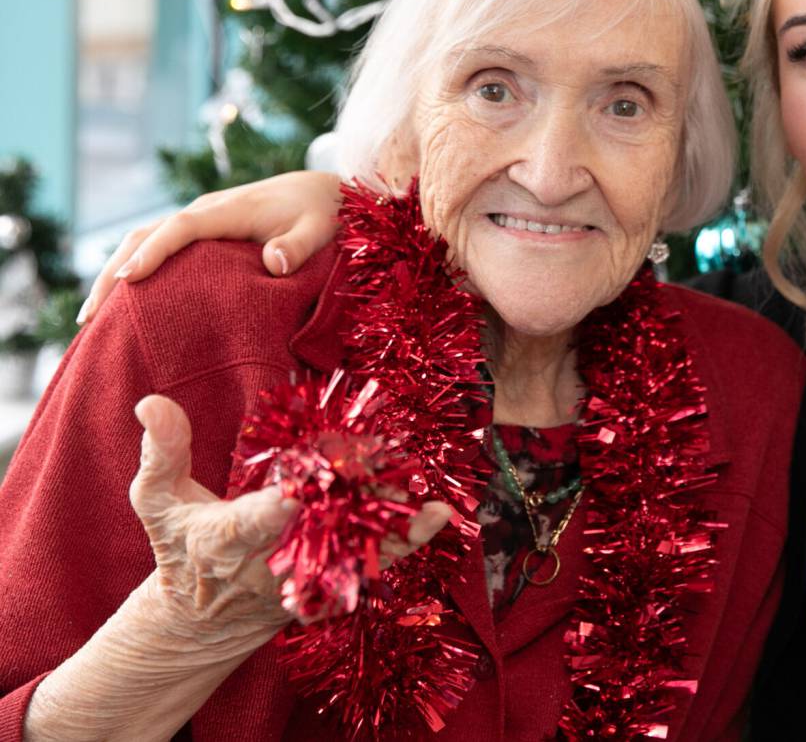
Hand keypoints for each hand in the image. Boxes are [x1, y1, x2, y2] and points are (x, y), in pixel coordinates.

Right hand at [78, 171, 344, 323]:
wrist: (321, 191)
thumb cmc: (321, 214)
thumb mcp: (318, 229)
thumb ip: (299, 246)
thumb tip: (275, 263)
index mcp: (228, 211)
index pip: (180, 229)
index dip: (154, 252)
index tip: (129, 280)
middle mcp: (205, 210)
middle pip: (145, 235)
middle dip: (114, 273)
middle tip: (90, 318)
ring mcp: (200, 219)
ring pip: (143, 240)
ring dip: (115, 273)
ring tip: (91, 319)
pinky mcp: (202, 230)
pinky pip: (158, 246)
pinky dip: (133, 268)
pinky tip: (122, 304)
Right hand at [129, 394, 449, 638]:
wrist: (199, 621)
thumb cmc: (179, 546)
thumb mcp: (158, 498)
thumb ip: (161, 450)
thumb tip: (150, 402)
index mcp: (232, 535)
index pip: (264, 518)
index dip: (291, 499)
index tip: (313, 479)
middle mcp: (276, 561)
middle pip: (325, 529)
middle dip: (360, 499)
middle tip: (394, 463)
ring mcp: (307, 577)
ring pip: (358, 553)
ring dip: (397, 526)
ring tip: (432, 502)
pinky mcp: (329, 585)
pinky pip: (373, 566)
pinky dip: (405, 543)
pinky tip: (438, 516)